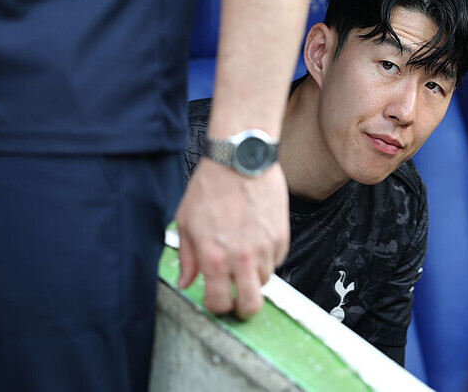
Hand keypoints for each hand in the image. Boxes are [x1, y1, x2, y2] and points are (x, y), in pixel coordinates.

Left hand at [174, 158, 289, 317]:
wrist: (240, 159)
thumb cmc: (211, 186)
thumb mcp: (185, 221)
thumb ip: (186, 257)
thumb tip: (186, 281)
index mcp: (213, 258)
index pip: (219, 303)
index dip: (216, 306)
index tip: (216, 299)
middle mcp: (241, 258)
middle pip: (250, 304)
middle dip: (242, 307)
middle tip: (237, 297)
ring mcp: (265, 248)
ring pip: (265, 281)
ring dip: (254, 277)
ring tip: (244, 259)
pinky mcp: (281, 236)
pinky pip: (277, 260)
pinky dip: (268, 258)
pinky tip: (256, 242)